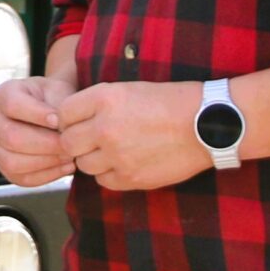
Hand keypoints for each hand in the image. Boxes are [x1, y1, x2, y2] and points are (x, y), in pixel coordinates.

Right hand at [0, 72, 77, 186]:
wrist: (49, 110)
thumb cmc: (53, 98)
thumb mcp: (58, 90)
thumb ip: (59, 105)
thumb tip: (63, 128)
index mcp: (3, 96)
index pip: (13, 105)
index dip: (37, 115)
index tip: (60, 121)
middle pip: (11, 138)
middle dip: (45, 144)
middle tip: (70, 145)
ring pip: (13, 162)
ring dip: (46, 162)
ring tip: (70, 157)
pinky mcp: (6, 168)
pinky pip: (22, 178)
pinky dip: (48, 175)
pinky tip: (66, 166)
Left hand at [57, 81, 207, 191]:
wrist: (207, 124)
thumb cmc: (170, 102)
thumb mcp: (128, 89)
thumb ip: (96, 104)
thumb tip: (70, 119)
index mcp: (104, 99)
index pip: (62, 114)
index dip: (68, 119)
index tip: (77, 122)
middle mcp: (105, 128)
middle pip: (67, 142)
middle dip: (75, 142)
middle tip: (89, 140)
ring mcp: (118, 155)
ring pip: (83, 165)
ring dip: (92, 159)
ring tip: (112, 151)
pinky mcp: (131, 177)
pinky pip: (104, 181)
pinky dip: (109, 174)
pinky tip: (124, 163)